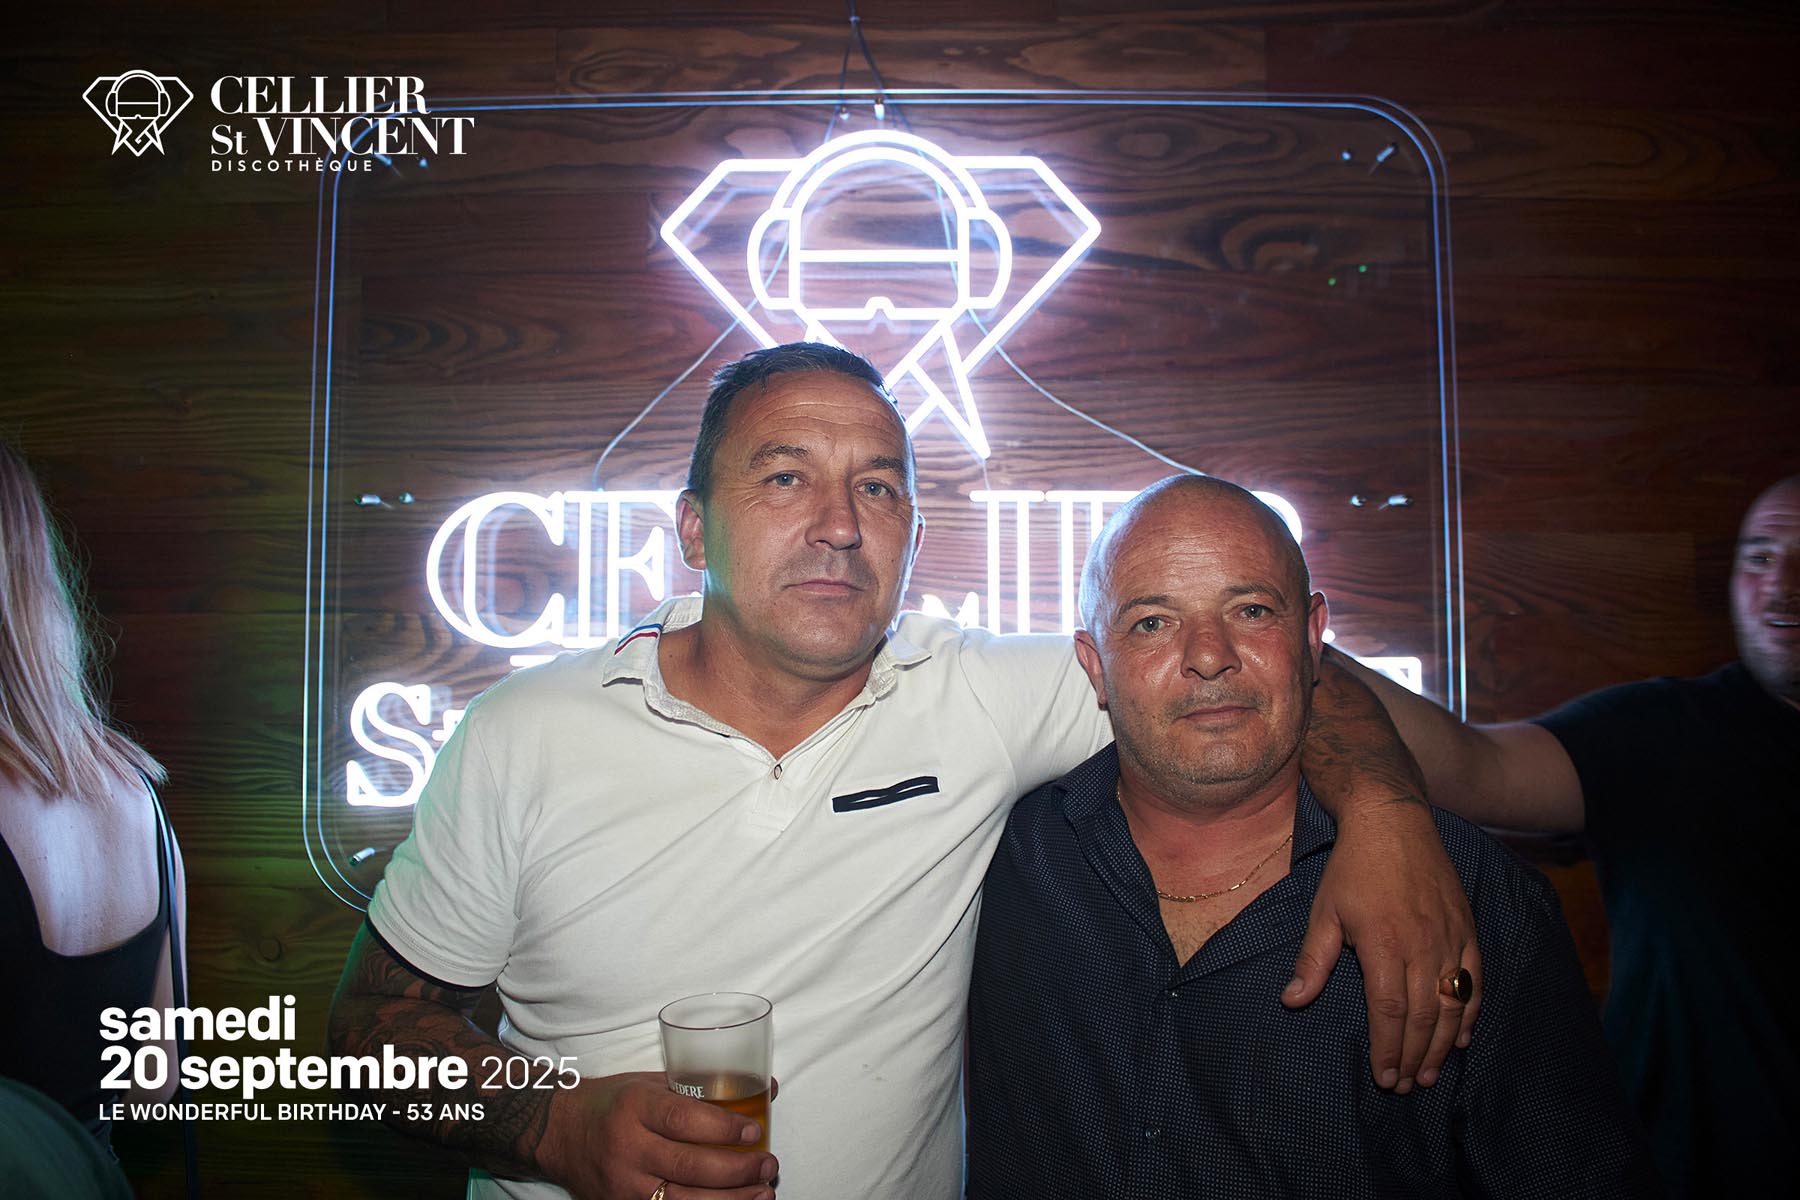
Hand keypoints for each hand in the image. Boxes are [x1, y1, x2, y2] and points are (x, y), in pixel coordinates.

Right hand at [538, 1071, 776, 1199]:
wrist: (557, 1133)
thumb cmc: (612, 1103)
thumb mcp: (649, 1083)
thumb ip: (702, 1088)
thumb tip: (765, 1087)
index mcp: (635, 1107)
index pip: (684, 1119)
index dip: (724, 1128)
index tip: (754, 1132)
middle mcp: (627, 1148)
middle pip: (689, 1166)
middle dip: (736, 1170)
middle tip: (767, 1165)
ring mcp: (623, 1185)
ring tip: (762, 1193)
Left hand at [1283, 803, 1481, 1091]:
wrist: (1393, 821)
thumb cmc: (1353, 868)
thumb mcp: (1324, 912)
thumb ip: (1312, 962)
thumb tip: (1292, 1001)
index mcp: (1385, 944)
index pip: (1390, 1011)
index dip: (1388, 1048)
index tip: (1383, 1076)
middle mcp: (1424, 946)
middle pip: (1424, 1017)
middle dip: (1414, 1057)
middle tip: (1405, 1086)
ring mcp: (1450, 938)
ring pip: (1452, 1005)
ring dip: (1443, 1045)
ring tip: (1430, 1074)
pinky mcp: (1467, 929)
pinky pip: (1474, 980)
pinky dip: (1470, 1013)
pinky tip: (1462, 1038)